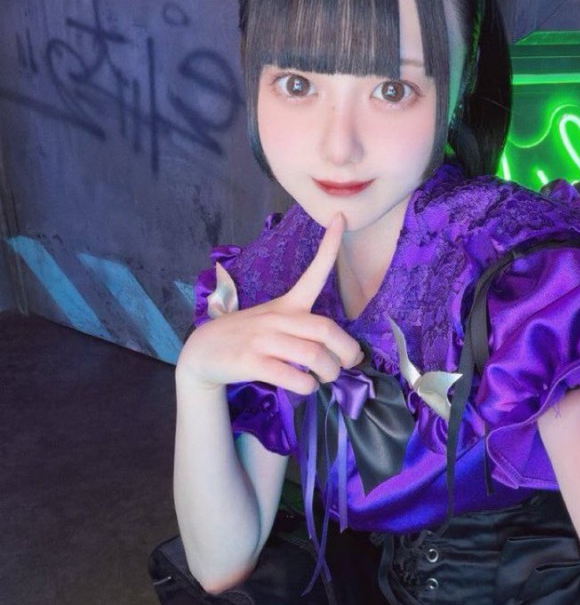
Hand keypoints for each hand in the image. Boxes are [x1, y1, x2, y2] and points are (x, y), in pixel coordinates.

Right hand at [177, 214, 362, 394]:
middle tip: (351, 363)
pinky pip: (292, 376)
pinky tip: (305, 387)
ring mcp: (263, 340)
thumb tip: (339, 352)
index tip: (341, 217)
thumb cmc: (247, 337)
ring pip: (313, 356)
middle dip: (347, 351)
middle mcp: (277, 318)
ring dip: (328, 373)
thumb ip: (303, 329)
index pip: (312, 272)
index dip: (329, 246)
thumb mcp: (273, 321)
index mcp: (286, 304)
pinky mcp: (251, 362)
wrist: (202, 352)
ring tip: (325, 378)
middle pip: (325, 329)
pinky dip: (306, 386)